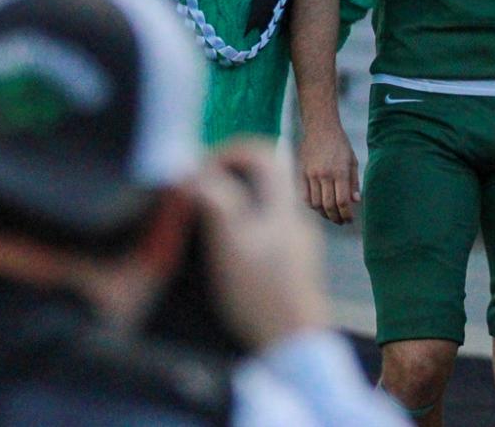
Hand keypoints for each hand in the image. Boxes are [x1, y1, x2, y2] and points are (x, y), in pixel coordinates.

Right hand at [193, 140, 330, 349]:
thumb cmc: (260, 294)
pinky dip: (245, 226)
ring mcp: (297, 243)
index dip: (231, 151)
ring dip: (236, 201)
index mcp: (281, 207)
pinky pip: (268, 230)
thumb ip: (216, 203)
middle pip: (265, 177)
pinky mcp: (294, 266)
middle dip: (229, 174)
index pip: (263, 153)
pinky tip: (227, 250)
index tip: (202, 167)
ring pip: (265, 204)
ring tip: (207, 219)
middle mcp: (294, 218)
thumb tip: (197, 174)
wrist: (294, 343)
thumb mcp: (230, 244)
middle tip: (199, 189)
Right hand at [298, 118, 359, 224]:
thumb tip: (356, 201)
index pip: (343, 201)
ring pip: (316, 204)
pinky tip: (318, 207)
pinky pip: (305, 196)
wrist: (320, 127)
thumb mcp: (352, 160)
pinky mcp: (302, 173)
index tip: (349, 220)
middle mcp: (325, 175)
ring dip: (324, 214)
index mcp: (340, 171)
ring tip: (330, 215)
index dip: (346, 214)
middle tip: (341, 222)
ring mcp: (311, 174)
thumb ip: (354, 182)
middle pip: (329, 206)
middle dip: (336, 218)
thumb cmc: (340, 143)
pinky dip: (312, 206)